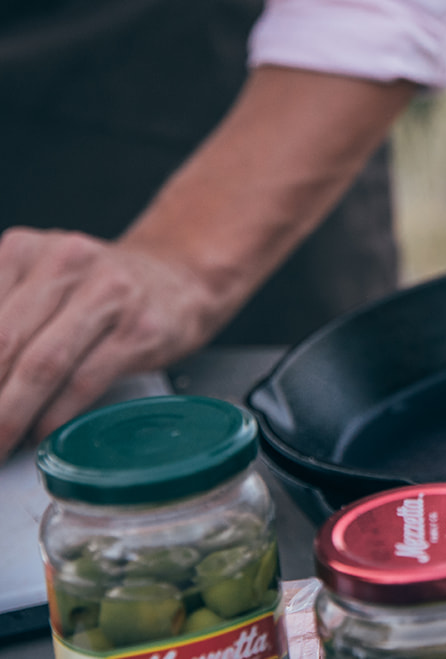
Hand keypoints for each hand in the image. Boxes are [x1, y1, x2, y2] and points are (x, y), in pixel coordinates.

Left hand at [0, 230, 230, 456]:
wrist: (181, 278)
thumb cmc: (98, 290)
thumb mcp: (38, 285)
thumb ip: (4, 323)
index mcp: (25, 249)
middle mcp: (68, 261)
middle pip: (3, 343)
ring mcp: (111, 293)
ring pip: (42, 365)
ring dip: (10, 416)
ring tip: (0, 442)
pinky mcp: (141, 328)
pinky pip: (85, 381)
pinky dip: (55, 416)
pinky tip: (42, 432)